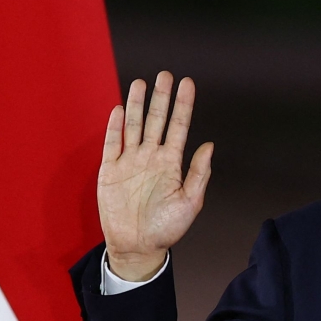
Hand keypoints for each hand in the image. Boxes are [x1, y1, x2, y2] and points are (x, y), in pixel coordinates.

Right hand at [98, 71, 212, 280]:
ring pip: (134, 126)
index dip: (183, 105)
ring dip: (137, 105)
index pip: (179, 127)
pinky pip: (112, 144)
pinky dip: (115, 127)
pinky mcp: (110, 171)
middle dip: (160, 98)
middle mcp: (151, 158)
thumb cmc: (167, 228)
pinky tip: (120, 109)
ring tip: (141, 83)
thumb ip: (199, 174)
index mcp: (171, 163)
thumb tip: (209, 145)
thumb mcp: (190, 203)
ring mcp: (130, 162)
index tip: (187, 84)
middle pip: (156, 120)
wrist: (138, 246)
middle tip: (165, 74)